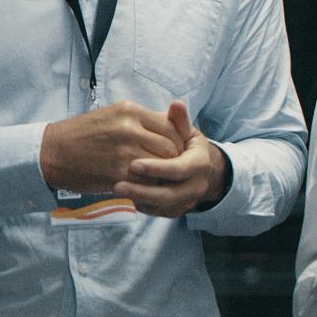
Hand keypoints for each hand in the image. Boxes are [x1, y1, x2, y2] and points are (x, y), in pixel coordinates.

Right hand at [40, 99, 187, 195]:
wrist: (52, 152)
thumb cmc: (82, 134)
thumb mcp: (111, 115)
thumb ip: (140, 120)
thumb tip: (168, 125)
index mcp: (130, 111)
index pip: (170, 126)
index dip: (177, 141)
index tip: (175, 151)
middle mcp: (130, 128)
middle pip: (171, 147)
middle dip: (174, 161)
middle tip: (171, 170)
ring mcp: (124, 152)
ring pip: (162, 166)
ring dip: (163, 176)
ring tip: (159, 179)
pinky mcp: (117, 173)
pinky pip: (146, 182)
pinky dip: (149, 187)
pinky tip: (144, 188)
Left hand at [114, 101, 230, 217]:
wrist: (201, 167)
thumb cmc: (186, 144)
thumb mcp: (186, 131)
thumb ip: (179, 121)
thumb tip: (177, 104)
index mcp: (200, 163)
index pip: (179, 169)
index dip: (157, 168)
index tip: (134, 164)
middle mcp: (197, 185)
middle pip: (170, 194)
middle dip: (143, 190)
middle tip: (117, 185)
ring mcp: (188, 200)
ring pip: (163, 206)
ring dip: (139, 199)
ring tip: (115, 189)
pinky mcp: (178, 209)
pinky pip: (160, 213)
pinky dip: (144, 206)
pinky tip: (127, 196)